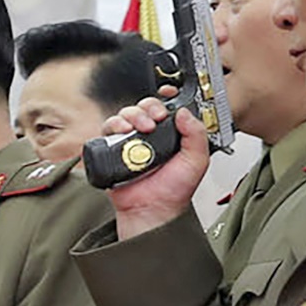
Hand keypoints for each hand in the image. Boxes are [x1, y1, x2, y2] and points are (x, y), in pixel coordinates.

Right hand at [102, 102, 212, 239]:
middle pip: (143, 107)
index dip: (166, 98)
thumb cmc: (173, 191)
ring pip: (125, 115)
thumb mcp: (197, 160)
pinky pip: (108, 130)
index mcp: (171, 135)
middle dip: (148, 107)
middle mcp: (150, 136)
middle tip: (155, 119)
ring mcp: (131, 142)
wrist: (152, 209)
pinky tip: (123, 132)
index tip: (167, 95)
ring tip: (139, 128)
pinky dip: (113, 126)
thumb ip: (197, 134)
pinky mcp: (112, 150)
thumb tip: (184, 112)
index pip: (167, 107)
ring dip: (131, 115)